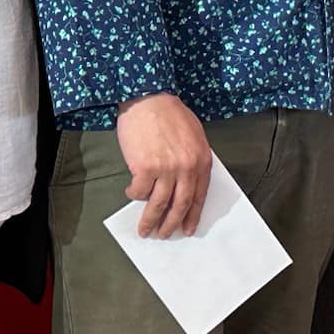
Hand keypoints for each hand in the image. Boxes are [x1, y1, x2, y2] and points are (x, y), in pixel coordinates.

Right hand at [116, 93, 212, 239]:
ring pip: (159, 204)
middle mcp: (186, 167)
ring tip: (145, 230)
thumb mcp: (194, 136)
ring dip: (150, 220)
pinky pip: (139, 191)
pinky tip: (132, 192)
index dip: (193, 215)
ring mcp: (166, 169)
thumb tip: (185, 184)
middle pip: (181, 204)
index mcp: (201, 160)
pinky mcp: (145, 168)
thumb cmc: (170, 114)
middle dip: (172, 223)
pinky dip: (135, 195)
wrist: (149, 99)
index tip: (187, 228)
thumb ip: (193, 159)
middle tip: (164, 235)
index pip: (200, 195)